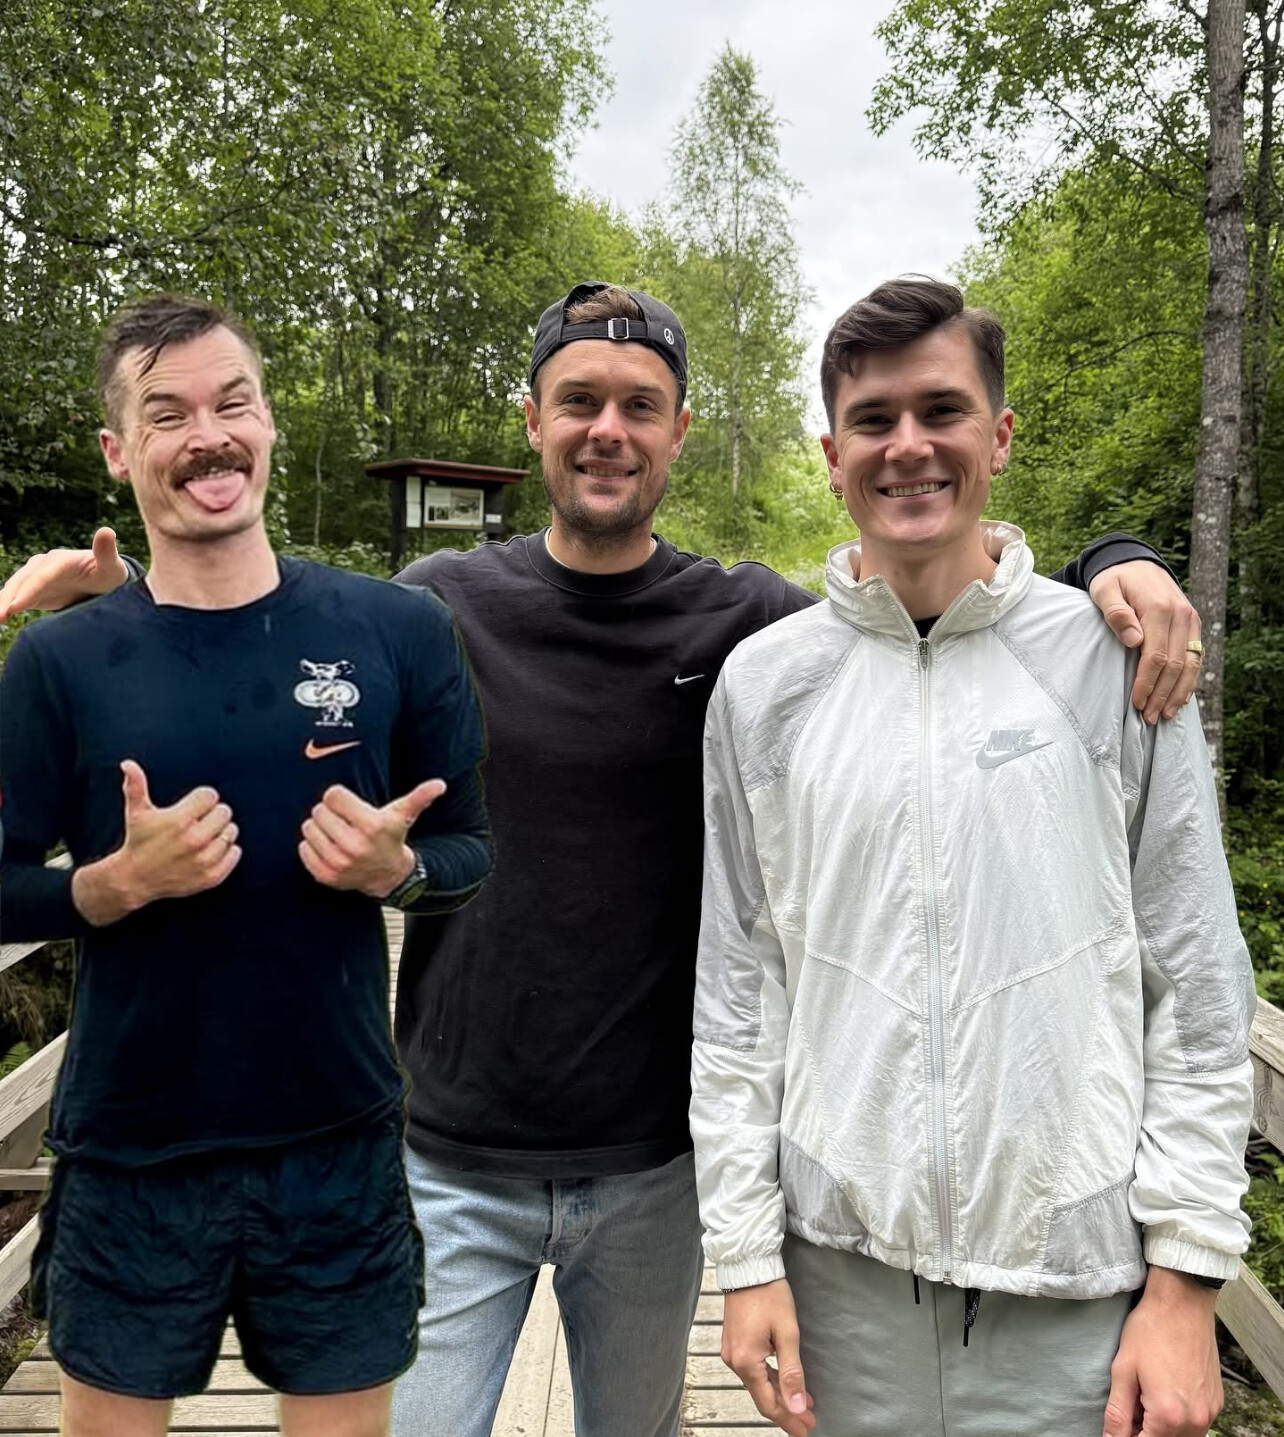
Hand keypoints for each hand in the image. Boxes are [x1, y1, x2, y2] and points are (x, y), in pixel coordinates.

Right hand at [0, 528, 130, 621]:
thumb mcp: (112, 566)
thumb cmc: (110, 573)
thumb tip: (107, 530)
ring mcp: (35, 578)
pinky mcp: (33, 592)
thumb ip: (107, 552)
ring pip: (14, 591)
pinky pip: (15, 599)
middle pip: (22, 583)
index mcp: (60, 560)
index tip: (15, 606)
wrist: (103, 582)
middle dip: (8, 599)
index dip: (29, 590)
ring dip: (1, 604)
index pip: (42, 576)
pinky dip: (4, 608)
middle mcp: (43, 566)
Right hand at [71, 760, 240, 925]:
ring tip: (203, 836)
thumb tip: (128, 763)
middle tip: (198, 821)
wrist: (135, 879)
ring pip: (231, 832)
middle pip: (225, 812)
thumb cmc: (138, 840)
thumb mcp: (136, 813)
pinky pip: (235, 853)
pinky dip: (228, 850)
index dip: (201, 798)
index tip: (192, 806)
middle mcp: (194, 840)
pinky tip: (211, 850)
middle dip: (212, 814)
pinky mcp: (211, 877)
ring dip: (221, 831)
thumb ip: (136, 786)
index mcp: (179, 821)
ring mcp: (204, 860)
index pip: (210, 795)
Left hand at [299, 779, 445, 897]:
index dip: (339, 797)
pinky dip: (312, 846)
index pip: (333, 795)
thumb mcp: (403, 815)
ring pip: (308, 828)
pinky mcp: (325, 875)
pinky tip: (328, 846)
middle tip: (343, 820)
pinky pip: (303, 849)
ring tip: (336, 832)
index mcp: (371, 825)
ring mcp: (338, 862)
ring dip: (318, 828)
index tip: (348, 805)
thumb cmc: (392, 838)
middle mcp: (354, 845)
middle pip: (319, 811)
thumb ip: (419, 797)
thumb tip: (439, 784)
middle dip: (329, 812)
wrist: (389, 876)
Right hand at [722, 1280, 815, 1435]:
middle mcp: (734, 1361)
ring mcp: (731, 1351)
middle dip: (786, 1409)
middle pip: (762, 1396)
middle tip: (808, 1418)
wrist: (748, 1267)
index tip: (806, 1428)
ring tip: (802, 1401)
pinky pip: (752, 1369)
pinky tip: (783, 1380)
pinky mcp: (733, 1342)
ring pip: (757, 1383)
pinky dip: (769, 1379)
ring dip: (779, 1394)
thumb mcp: (787, 1333)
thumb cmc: (769, 1294)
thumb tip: (796, 1406)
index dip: (788, 1419)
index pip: (768, 1404)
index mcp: (746, 1362)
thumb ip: (792, 1372)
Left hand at [1088, 561, 1201, 723]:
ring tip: (1166, 715)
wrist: (1136, 563)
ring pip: (1191, 664)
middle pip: (1175, 665)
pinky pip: (1196, 657)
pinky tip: (1181, 698)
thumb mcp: (1105, 590)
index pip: (1156, 656)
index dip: (1147, 683)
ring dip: (1179, 692)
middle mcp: (1182, 615)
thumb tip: (1134, 640)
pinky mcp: (1192, 625)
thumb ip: (1116, 612)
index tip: (1137, 703)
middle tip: (1150, 718)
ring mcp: (1190, 621)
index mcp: (1160, 609)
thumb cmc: (1115, 579)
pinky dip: (1190, 680)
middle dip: (1162, 694)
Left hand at [1102, 1267, 1221, 1436]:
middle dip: (1143, 1430)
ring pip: (1181, 1436)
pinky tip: (1164, 1388)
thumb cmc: (1149, 1330)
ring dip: (1161, 1425)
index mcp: (1169, 1416)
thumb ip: (1117, 1413)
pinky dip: (1178, 1416)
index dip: (1126, 1435)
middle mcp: (1196, 1421)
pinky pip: (1195, 1423)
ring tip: (1146, 1392)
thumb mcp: (1123, 1370)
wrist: (1182, 1303)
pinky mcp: (1216, 1402)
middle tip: (1132, 1401)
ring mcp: (1210, 1412)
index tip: (1121, 1418)